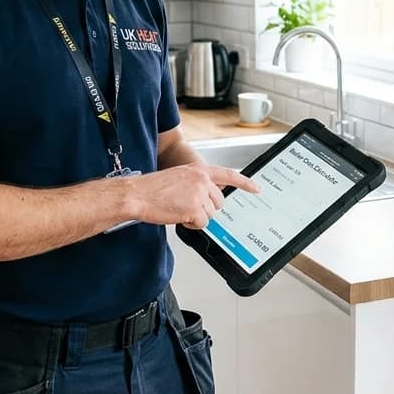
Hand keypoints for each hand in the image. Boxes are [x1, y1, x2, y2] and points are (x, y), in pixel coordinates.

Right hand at [129, 164, 259, 228]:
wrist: (137, 194)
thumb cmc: (153, 188)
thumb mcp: (180, 177)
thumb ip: (197, 183)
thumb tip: (210, 196)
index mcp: (199, 170)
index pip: (229, 175)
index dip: (245, 182)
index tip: (257, 188)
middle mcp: (202, 180)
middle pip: (219, 202)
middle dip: (206, 208)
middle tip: (187, 206)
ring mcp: (199, 194)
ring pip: (211, 214)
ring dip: (197, 216)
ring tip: (179, 208)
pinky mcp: (194, 208)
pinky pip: (202, 223)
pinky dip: (191, 224)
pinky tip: (178, 216)